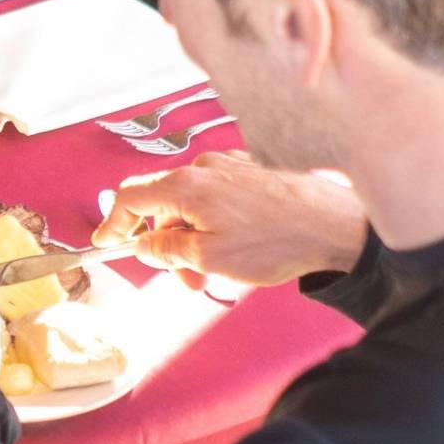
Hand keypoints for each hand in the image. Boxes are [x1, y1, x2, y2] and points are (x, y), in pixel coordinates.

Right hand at [93, 150, 366, 289]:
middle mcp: (203, 167)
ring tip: (216, 268)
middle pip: (161, 203)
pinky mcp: (252, 172)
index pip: (129, 197)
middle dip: (163, 241)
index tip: (107, 242)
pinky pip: (216, 196)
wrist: (336, 224)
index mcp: (185, 185)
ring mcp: (229, 167)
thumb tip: (144, 244)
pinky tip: (236, 246)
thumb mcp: (209, 257)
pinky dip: (213, 222)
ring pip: (191, 202)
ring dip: (192, 235)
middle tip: (182, 276)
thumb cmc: (277, 240)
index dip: (113, 223)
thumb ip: (166, 249)